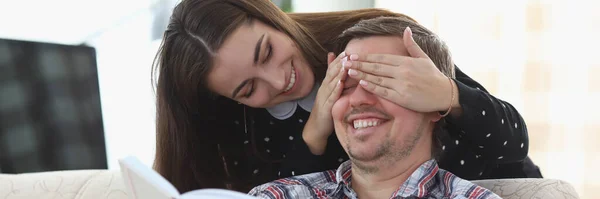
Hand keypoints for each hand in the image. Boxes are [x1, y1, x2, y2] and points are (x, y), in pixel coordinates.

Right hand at [303, 51, 347, 154]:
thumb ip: (334, 81)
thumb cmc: (325, 110)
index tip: (347, 51)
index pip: (332, 70)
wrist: (316, 128)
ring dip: (338, 73)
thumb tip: (337, 71)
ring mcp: (324, 98)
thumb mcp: (330, 94)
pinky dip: (336, 89)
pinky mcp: (326, 107)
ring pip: (331, 83)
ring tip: (345, 64)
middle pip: (332, 74)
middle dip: (339, 63)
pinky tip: (340, 83)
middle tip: (347, 53)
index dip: (339, 60)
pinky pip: (331, 97)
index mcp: (326, 85)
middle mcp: (324, 89)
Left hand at [344, 27, 459, 112]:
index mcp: (406, 62)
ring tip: (349, 72)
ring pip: (377, 79)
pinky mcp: (402, 98)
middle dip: (360, 64)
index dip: (366, 57)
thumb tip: (406, 30)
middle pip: (376, 67)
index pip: (381, 58)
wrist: (444, 94)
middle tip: (345, 62)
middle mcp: (402, 72)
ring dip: (362, 74)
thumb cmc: (433, 76)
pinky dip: (372, 87)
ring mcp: (401, 85)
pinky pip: (383, 92)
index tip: (353, 56)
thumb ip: (411, 45)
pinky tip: (362, 83)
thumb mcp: (423, 58)